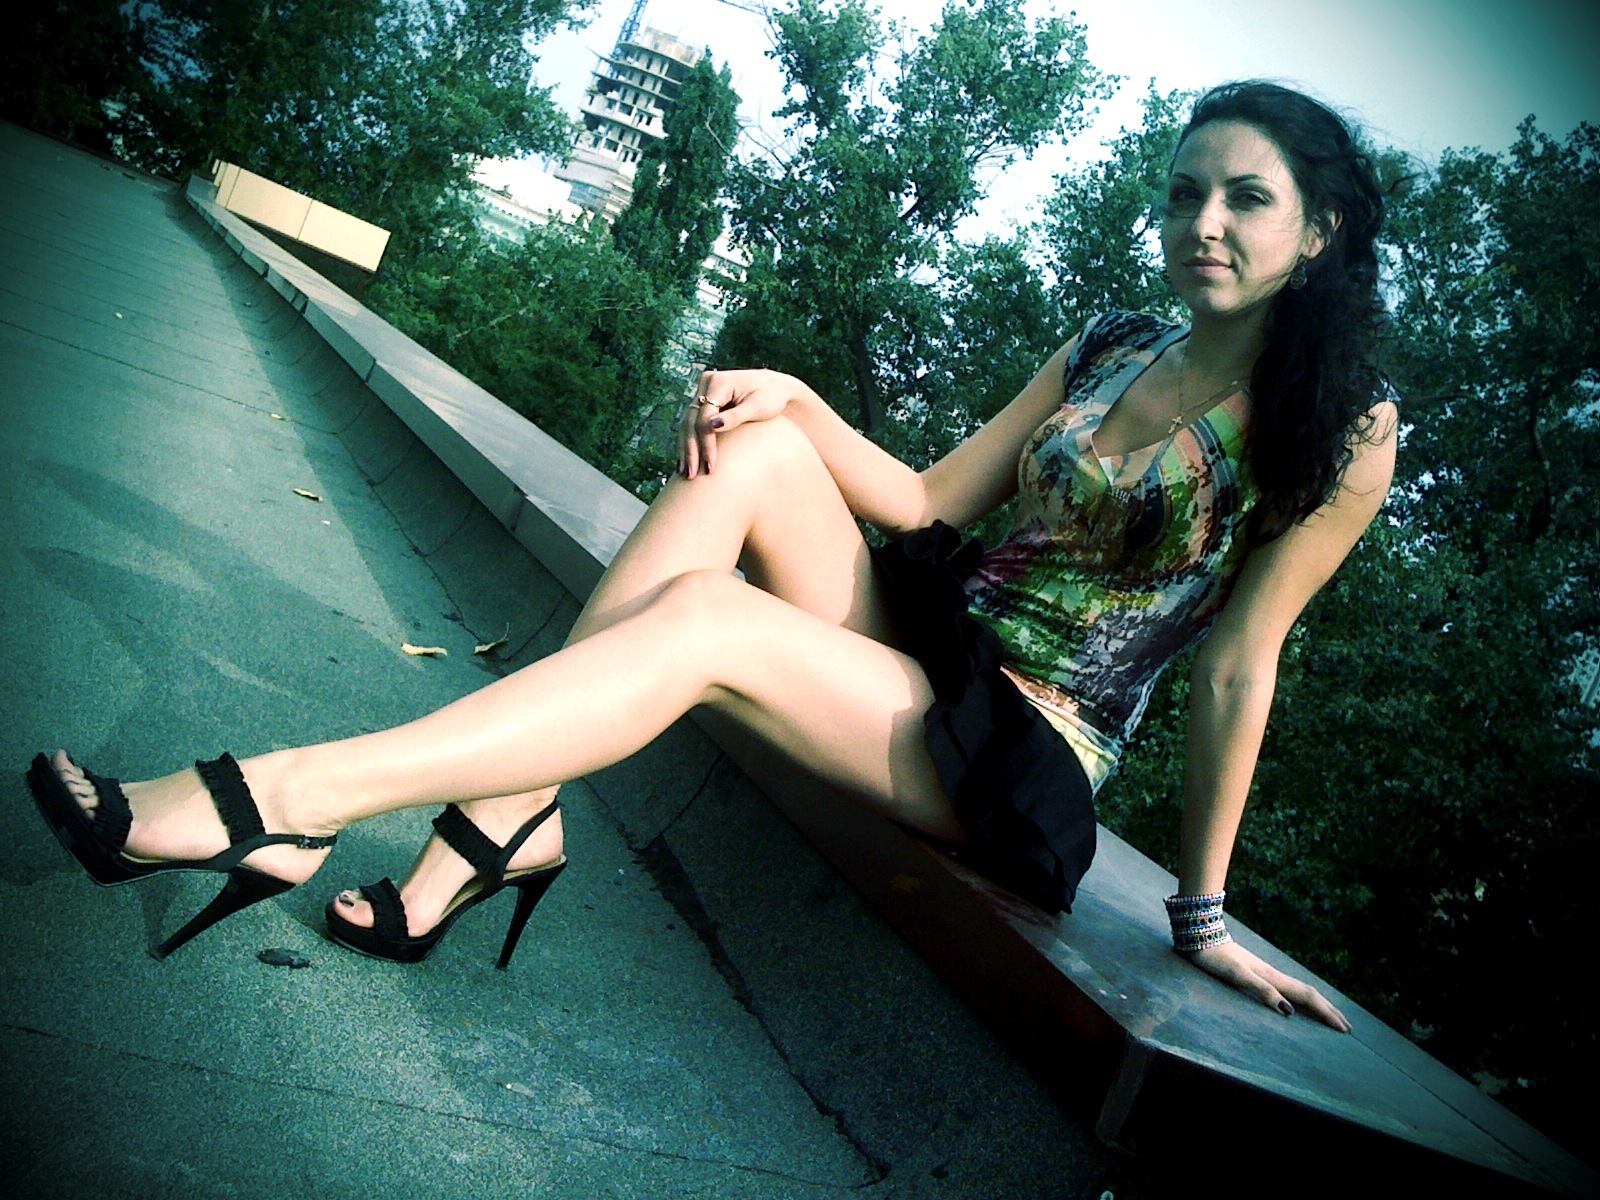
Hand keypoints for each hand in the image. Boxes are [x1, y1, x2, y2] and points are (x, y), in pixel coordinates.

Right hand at [678, 368, 796, 477]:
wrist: (776, 387)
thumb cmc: (771, 397)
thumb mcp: (758, 408)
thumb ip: (735, 416)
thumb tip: (711, 427)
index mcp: (719, 382)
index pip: (704, 417)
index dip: (706, 444)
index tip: (710, 466)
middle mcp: (707, 383)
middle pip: (691, 420)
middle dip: (691, 449)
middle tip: (691, 475)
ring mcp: (703, 391)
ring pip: (687, 423)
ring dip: (685, 448)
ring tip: (684, 473)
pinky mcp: (704, 401)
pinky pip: (692, 423)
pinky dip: (689, 442)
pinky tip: (685, 460)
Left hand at [1186, 940, 1351, 1031]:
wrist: (1199, 936)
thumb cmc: (1215, 958)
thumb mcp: (1237, 976)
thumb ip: (1261, 991)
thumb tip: (1289, 1011)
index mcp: (1272, 977)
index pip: (1307, 997)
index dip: (1326, 1013)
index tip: (1344, 1029)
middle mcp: (1272, 975)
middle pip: (1308, 993)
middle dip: (1328, 1010)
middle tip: (1347, 1027)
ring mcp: (1265, 973)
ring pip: (1299, 990)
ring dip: (1318, 1004)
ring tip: (1331, 1016)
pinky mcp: (1256, 973)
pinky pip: (1286, 989)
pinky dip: (1300, 999)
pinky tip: (1297, 1002)